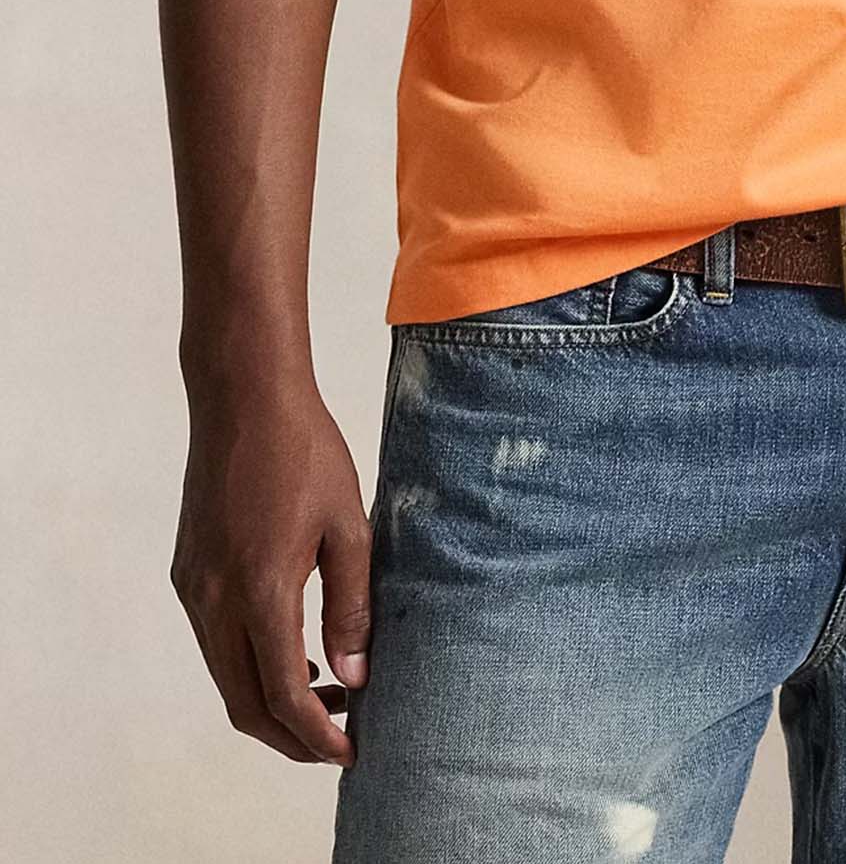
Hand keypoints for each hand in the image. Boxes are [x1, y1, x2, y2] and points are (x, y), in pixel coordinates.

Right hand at [170, 382, 370, 765]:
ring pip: (225, 676)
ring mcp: (193, 587)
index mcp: (260, 590)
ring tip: (328, 692)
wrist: (243, 397)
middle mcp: (213, 600)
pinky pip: (214, 642)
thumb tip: (354, 675)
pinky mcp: (187, 572)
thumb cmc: (305, 451)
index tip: (350, 751)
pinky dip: (249, 664)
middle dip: (290, 736)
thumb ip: (351, 606)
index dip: (316, 736)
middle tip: (339, 738)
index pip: (283, 696)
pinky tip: (292, 650)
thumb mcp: (348, 525)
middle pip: (243, 704)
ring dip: (269, 699)